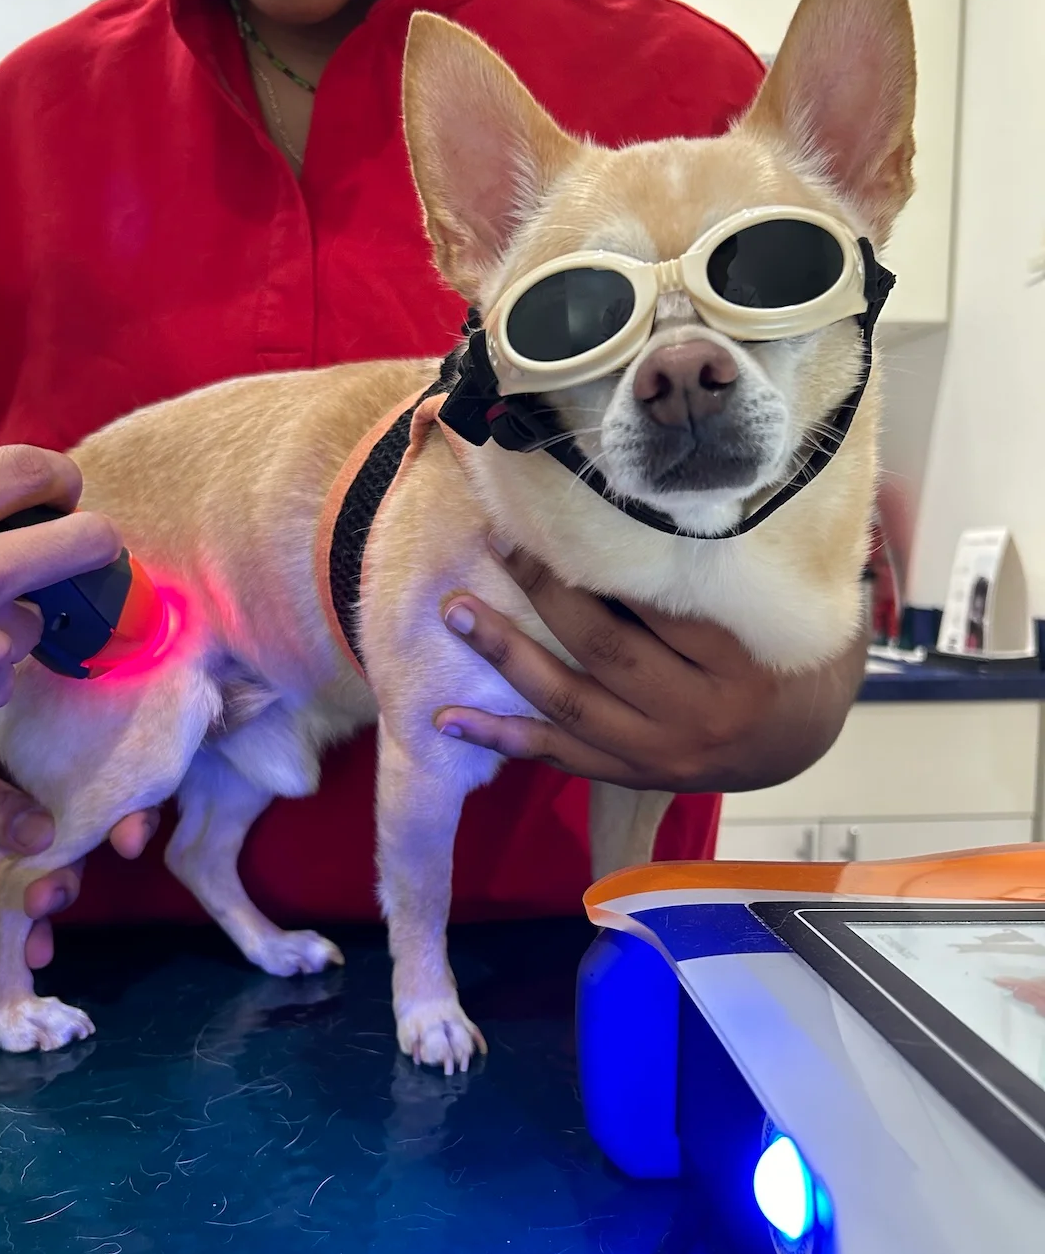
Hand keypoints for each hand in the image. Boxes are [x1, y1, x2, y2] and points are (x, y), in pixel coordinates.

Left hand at [0, 735, 158, 967]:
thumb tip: (43, 836)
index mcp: (30, 744)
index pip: (92, 768)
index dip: (122, 801)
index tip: (130, 838)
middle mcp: (32, 784)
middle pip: (84, 823)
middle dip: (87, 861)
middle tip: (63, 891)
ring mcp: (10, 825)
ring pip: (54, 863)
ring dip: (55, 895)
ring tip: (38, 921)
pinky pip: (15, 890)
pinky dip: (26, 922)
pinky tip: (31, 947)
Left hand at [433, 542, 866, 791]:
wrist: (806, 745)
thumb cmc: (800, 654)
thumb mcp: (800, 604)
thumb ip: (761, 556)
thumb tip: (715, 478)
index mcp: (746, 662)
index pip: (661, 604)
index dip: (605, 557)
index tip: (562, 510)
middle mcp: (700, 715)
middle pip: (606, 646)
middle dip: (544, 592)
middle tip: (500, 542)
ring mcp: (662, 753)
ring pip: (571, 702)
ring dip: (507, 656)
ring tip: (457, 613)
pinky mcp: (633, 776)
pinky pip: (560, 757)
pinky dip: (503, 739)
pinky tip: (448, 719)